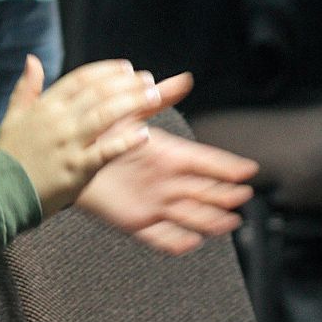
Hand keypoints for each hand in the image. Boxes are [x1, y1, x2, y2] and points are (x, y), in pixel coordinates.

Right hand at [0, 55, 165, 215]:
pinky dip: (126, 142)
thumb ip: (26, 87)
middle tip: (148, 80)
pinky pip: (106, 151)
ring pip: (106, 115)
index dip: (106, 71)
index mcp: (46, 105)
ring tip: (154, 96)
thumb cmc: (10, 154)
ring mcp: (69, 144)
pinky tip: (144, 135)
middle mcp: (59, 120)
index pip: (81, 78)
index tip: (126, 67)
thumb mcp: (13, 115)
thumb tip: (32, 59)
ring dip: (132, 103)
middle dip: (126, 83)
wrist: (2, 191)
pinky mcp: (77, 168)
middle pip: (99, 93)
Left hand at [77, 75, 257, 253]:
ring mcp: (153, 201)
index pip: (203, 161)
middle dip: (224, 193)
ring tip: (229, 222)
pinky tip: (190, 242)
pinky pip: (159, 235)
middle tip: (244, 196)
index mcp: (167, 155)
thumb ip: (159, 98)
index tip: (248, 169)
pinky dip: (174, 240)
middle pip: (202, 190)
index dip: (226, 166)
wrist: (73, 154)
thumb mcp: (132, 113)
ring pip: (188, 214)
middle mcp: (164, 180)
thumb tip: (184, 78)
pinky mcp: (135, 220)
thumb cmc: (104, 133)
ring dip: (209, 219)